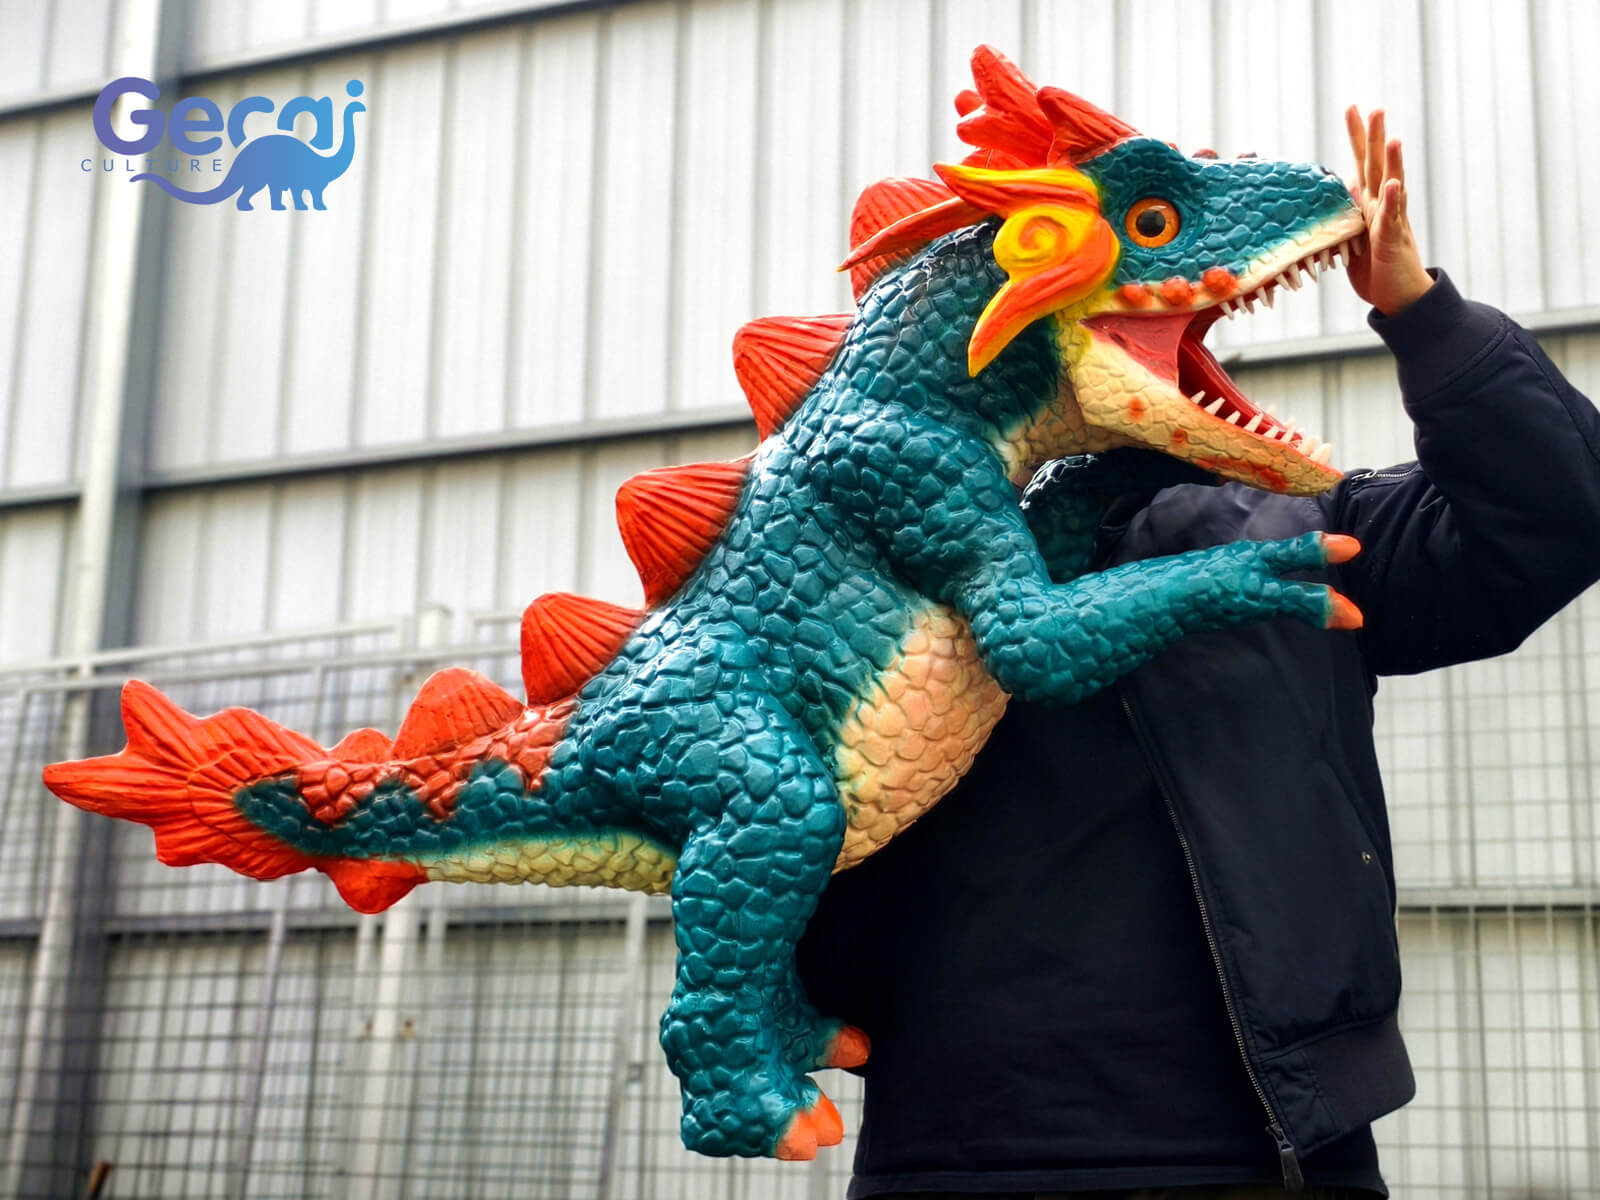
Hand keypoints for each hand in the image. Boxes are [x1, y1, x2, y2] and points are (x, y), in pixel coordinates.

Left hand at [1343, 106, 1433, 315]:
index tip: (1352, 108)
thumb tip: (1344, 184)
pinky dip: (1393, 201)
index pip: (1363, 163)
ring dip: (1392, 163)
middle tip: (1375, 108)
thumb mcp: (1355, 235)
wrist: (1400, 298)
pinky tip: (1392, 183)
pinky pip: (1392, 219)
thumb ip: (1351, 208)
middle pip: (1378, 166)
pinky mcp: (1393, 242)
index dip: (1358, 137)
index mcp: (1371, 204)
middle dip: (1375, 138)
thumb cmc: (1377, 268)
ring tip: (1391, 138)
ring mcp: (1391, 222)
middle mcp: (1384, 207)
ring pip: (1392, 187)